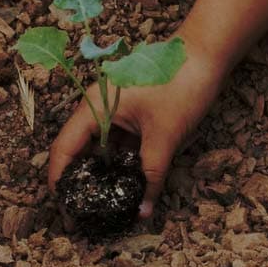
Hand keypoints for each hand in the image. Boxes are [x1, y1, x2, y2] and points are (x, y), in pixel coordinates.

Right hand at [47, 51, 224, 217]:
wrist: (208, 54)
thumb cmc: (181, 86)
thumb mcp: (164, 137)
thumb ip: (151, 176)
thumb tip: (143, 211)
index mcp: (95, 106)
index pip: (64, 147)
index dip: (59, 179)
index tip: (64, 209)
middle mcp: (100, 106)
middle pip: (79, 148)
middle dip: (80, 180)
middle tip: (83, 212)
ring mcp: (117, 109)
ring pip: (102, 147)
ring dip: (105, 173)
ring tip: (106, 203)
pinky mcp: (134, 112)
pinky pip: (120, 141)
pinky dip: (122, 162)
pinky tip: (130, 183)